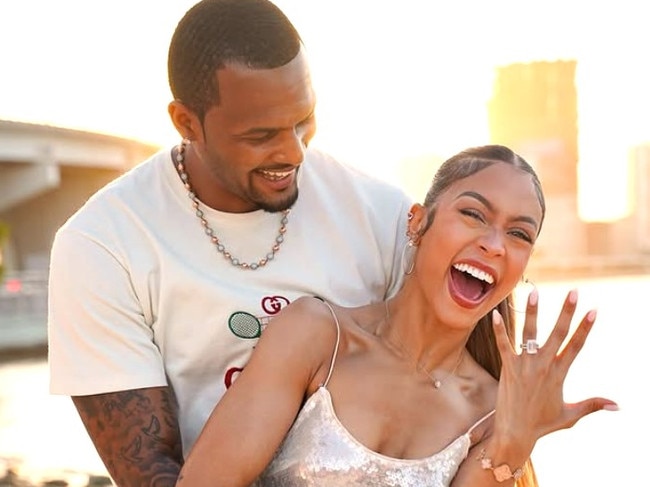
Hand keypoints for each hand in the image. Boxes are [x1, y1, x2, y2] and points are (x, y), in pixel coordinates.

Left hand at [491, 288, 617, 449]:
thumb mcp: (571, 414)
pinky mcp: (508, 367)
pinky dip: (499, 330)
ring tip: (534, 291)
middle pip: (557, 334)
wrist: (516, 432)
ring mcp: (525, 365)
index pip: (576, 346)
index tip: (593, 310)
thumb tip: (618, 405)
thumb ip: (592, 405)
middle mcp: (544, 366)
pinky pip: (503, 345)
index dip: (585, 328)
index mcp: (560, 374)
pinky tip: (495, 313)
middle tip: (573, 292)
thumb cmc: (543, 423)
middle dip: (566, 312)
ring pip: (529, 333)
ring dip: (532, 312)